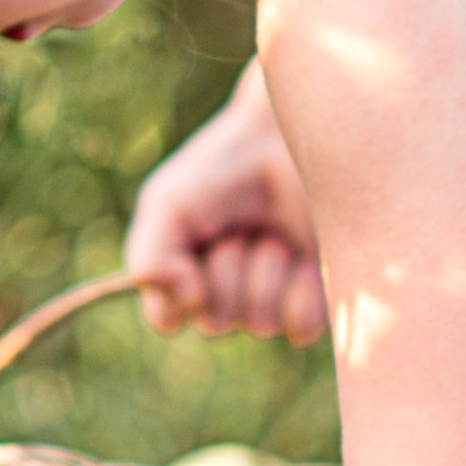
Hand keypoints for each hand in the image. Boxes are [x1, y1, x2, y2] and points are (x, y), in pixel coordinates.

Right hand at [124, 65, 326, 344]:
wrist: (288, 140)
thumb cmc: (222, 168)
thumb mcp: (168, 204)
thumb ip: (149, 260)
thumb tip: (175, 323)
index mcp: (182, 278)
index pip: (169, 318)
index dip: (178, 286)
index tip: (191, 246)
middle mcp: (224, 297)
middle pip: (215, 323)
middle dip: (227, 269)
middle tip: (238, 226)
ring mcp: (271, 301)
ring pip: (259, 323)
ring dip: (265, 269)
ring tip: (272, 230)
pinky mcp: (315, 300)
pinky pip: (300, 325)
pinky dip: (301, 290)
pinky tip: (303, 256)